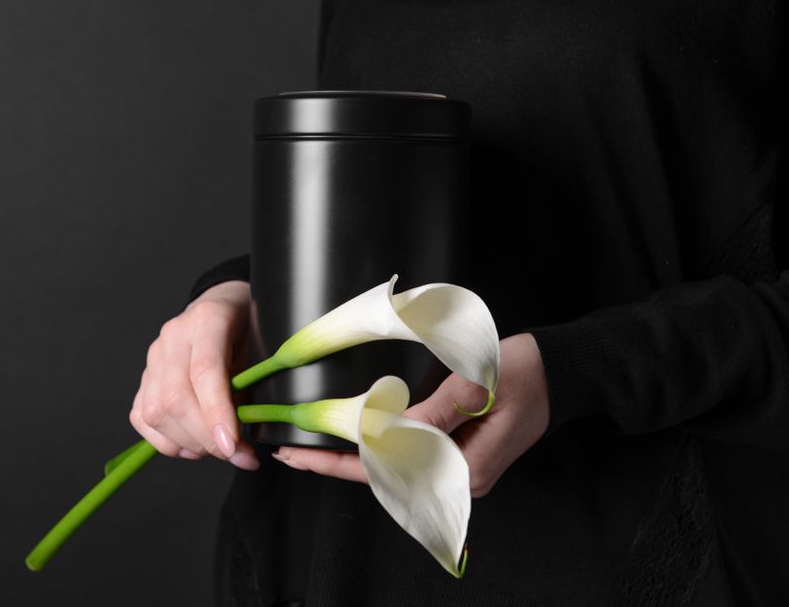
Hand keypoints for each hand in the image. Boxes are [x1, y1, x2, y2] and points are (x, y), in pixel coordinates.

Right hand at [130, 280, 259, 469]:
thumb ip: (250, 386)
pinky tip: (191, 446)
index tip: (232, 446)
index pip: (205, 372)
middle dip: (205, 438)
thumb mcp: (261, 347)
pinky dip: (165, 441)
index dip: (216, 414)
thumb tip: (243, 438)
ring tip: (216, 449)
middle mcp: (174, 337)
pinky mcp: (144, 375)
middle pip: (176, 398)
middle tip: (236, 454)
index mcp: (207, 320)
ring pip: (155, 412)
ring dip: (187, 443)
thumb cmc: (247, 328)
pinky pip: (141, 417)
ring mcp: (154, 356)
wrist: (221, 305)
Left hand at [272, 333, 549, 495]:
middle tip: (288, 453)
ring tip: (307, 449)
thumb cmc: (524, 372)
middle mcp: (460, 478)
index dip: (339, 463)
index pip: (389, 471)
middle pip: (384, 478)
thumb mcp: (476, 385)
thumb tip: (384, 432)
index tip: (302, 455)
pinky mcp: (458, 453)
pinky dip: (374, 450)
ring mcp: (460, 468)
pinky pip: (407, 458)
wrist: (561, 370)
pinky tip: (350, 441)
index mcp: (466, 468)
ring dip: (350, 459)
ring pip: (392, 471)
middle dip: (334, 465)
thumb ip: (432, 413)